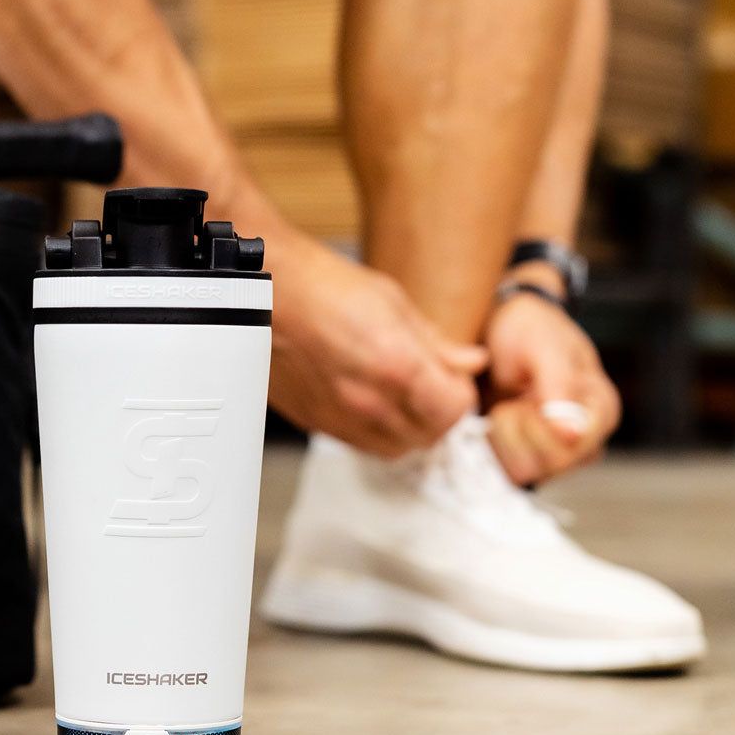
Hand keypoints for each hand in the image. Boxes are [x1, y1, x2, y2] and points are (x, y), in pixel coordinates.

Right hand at [267, 227, 486, 456]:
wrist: (264, 292)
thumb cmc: (322, 285)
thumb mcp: (393, 302)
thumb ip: (436, 343)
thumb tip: (470, 362)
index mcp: (396, 366)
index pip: (454, 409)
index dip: (460, 393)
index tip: (454, 379)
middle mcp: (368, 402)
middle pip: (429, 436)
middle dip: (438, 414)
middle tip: (432, 387)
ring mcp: (338, 417)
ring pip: (395, 449)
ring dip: (407, 428)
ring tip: (399, 395)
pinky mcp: (313, 422)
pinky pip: (358, 443)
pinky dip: (373, 430)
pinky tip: (368, 399)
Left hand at [484, 291, 620, 484]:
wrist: (499, 324)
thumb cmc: (529, 329)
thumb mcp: (543, 347)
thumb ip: (558, 388)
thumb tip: (571, 435)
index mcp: (601, 411)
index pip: (573, 450)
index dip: (541, 427)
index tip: (528, 395)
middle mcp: (584, 438)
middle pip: (547, 465)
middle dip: (520, 428)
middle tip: (516, 393)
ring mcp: (555, 452)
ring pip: (523, 471)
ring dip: (503, 435)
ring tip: (508, 400)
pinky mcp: (525, 457)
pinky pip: (504, 469)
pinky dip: (491, 442)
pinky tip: (497, 414)